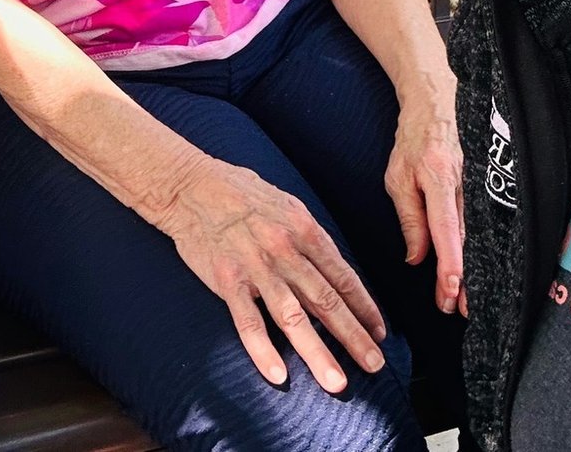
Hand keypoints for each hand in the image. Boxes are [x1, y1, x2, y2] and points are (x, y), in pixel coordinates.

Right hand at [159, 158, 388, 392]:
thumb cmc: (240, 191)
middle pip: (326, 301)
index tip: (379, 332)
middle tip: (374, 365)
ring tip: (337, 383)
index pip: (343, 277)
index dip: (364, 307)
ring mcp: (256, 268)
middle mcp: (285, 250)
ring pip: (293, 318)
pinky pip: (248, 321)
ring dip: (318, 353)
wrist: (190, 186)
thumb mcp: (285, 203)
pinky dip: (263, 350)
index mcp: (304, 229)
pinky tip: (278, 375)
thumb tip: (332, 267)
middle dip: (354, 337)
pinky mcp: (227, 280)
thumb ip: (308, 236)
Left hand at [385, 72, 465, 315]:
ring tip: (472, 300)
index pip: (446, 228)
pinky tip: (485, 273)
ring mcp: (480, 185)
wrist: (438, 104)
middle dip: (466, 277)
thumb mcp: (398, 177)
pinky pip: (484, 225)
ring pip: (479, 235)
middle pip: (468, 239)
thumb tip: (417, 258)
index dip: (450, 262)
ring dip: (476, 268)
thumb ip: (409, 218)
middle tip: (462, 309)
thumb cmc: (414, 140)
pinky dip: (484, 251)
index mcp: (439, 178)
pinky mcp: (485, 188)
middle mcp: (465, 184)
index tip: (450, 290)